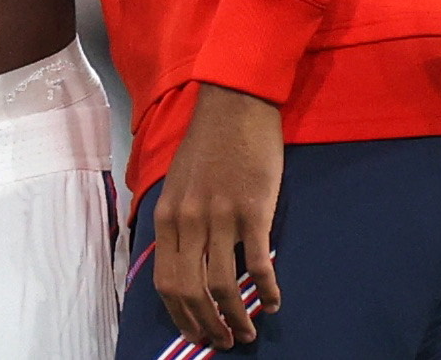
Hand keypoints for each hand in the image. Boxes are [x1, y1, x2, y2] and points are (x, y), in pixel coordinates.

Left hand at [153, 84, 284, 348]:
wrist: (234, 104)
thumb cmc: (208, 143)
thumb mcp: (177, 182)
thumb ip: (176, 220)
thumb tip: (178, 260)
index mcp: (167, 215)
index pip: (165, 281)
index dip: (181, 315)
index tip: (196, 332)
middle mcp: (188, 220)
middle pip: (190, 291)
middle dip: (206, 325)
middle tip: (224, 341)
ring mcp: (220, 216)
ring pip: (222, 285)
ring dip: (236, 317)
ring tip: (248, 332)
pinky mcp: (253, 211)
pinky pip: (257, 264)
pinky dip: (266, 290)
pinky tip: (274, 302)